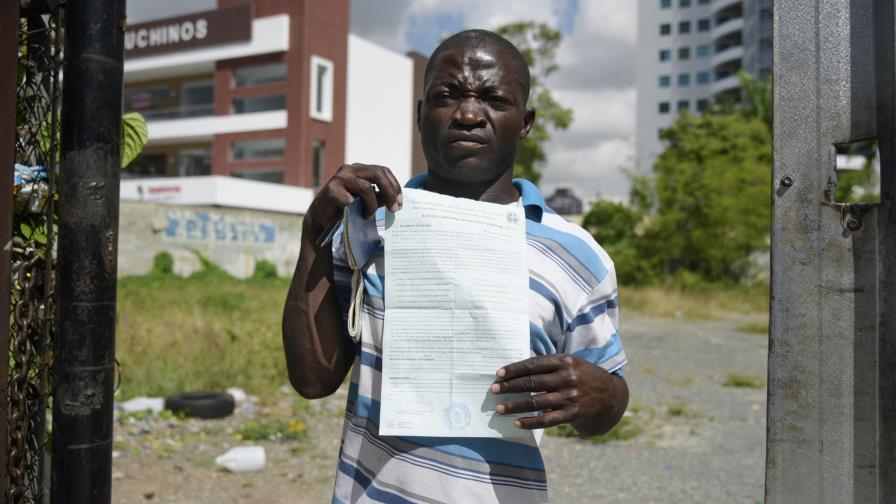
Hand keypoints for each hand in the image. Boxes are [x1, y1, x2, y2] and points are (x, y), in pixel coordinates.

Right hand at [305, 163, 402, 231]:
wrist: (321, 218)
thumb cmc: (345, 208)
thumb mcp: (366, 200)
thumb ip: (379, 196)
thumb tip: (396, 199)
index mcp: (359, 169)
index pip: (382, 171)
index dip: (394, 185)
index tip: (400, 202)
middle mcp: (349, 170)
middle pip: (377, 174)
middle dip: (389, 192)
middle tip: (394, 209)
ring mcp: (339, 178)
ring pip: (366, 188)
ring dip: (372, 205)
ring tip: (369, 215)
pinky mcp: (330, 190)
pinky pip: (350, 199)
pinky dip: (357, 209)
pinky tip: (356, 215)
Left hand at [490, 354, 624, 431]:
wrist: (609, 394)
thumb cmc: (582, 375)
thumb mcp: (570, 362)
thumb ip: (548, 364)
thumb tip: (517, 370)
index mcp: (565, 361)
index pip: (533, 364)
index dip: (514, 369)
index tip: (498, 374)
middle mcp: (567, 378)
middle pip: (532, 383)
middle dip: (510, 387)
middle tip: (493, 390)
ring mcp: (570, 397)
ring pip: (536, 402)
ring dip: (515, 406)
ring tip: (500, 408)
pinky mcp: (572, 414)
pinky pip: (547, 420)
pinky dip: (530, 422)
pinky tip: (517, 422)